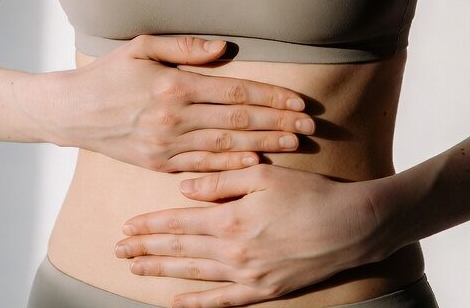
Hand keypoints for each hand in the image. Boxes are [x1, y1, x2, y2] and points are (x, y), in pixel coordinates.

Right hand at [48, 34, 315, 172]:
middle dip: (277, 123)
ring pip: (226, 148)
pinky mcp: (158, 164)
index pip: (234, 94)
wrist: (71, 111)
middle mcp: (174, 119)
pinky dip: (232, 168)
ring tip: (294, 144)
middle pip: (237, 123)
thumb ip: (184, 47)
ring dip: (264, 146)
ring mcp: (167, 145)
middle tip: (310, 127)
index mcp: (174, 87)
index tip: (298, 102)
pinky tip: (256, 165)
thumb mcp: (141, 46)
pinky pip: (203, 168)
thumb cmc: (108, 73)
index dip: (270, 98)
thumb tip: (223, 48)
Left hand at [113, 162, 383, 307]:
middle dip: (147, 250)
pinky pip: (222, 301)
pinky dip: (197, 303)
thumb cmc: (309, 193)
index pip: (178, 224)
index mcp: (231, 220)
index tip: (126, 227)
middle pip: (180, 252)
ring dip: (163, 273)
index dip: (150, 226)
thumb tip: (185, 187)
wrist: (351, 226)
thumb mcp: (263, 174)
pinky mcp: (265, 290)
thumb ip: (221, 180)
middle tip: (118, 250)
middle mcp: (234, 252)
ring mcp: (249, 276)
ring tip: (136, 270)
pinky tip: (176, 303)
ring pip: (194, 276)